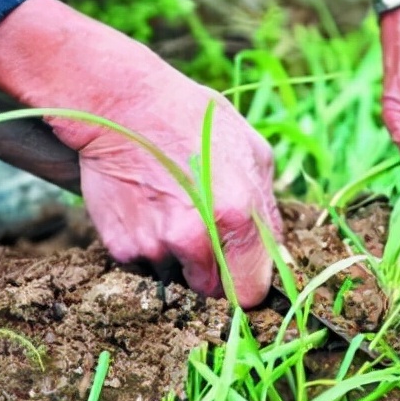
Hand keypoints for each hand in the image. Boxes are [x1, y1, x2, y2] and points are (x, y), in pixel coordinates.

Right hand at [0, 0, 280, 306]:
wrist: (123, 107)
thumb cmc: (195, 123)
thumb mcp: (254, 154)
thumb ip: (268, 212)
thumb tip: (277, 255)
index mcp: (238, 218)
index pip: (250, 293)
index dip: (248, 282)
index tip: (243, 269)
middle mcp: (195, 239)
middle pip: (212, 292)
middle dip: (213, 271)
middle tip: (204, 232)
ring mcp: (156, 246)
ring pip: (178, 279)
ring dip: (179, 258)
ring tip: (173, 211)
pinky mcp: (122, 248)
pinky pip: (145, 265)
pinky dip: (148, 247)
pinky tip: (147, 210)